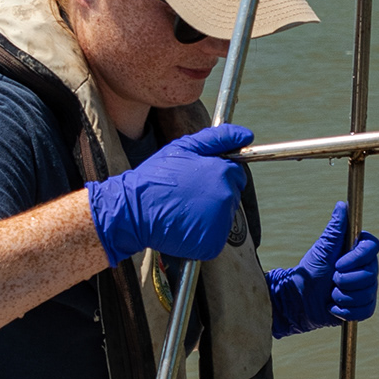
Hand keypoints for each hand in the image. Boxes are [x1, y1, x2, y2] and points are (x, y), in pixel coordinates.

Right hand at [86, 124, 252, 267]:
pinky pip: (214, 238)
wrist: (133, 210)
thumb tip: (246, 135)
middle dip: (214, 195)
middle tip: (186, 196)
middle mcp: (227, 198)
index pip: (236, 175)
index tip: (197, 181)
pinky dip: (202, 235)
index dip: (217, 176)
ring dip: (209, 215)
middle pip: (231, 196)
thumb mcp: (185, 148)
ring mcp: (221, 223)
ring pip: (224, 218)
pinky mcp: (212, 244)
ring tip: (182, 210)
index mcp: (224, 173)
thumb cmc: (156, 177)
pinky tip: (183, 226)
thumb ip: (218, 138)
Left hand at [267, 204, 378, 336]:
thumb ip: (335, 229)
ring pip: (367, 294)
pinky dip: (346, 311)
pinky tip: (333, 307)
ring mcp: (367, 288)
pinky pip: (365, 310)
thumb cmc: (311, 271)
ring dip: (343, 296)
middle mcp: (367, 268)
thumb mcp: (322, 249)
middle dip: (346, 280)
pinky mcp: (364, 307)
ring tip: (330, 294)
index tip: (338, 263)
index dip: (358, 258)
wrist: (300, 300)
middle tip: (331, 280)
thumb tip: (343, 205)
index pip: (373, 247)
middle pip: (371, 274)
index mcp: (358, 251)